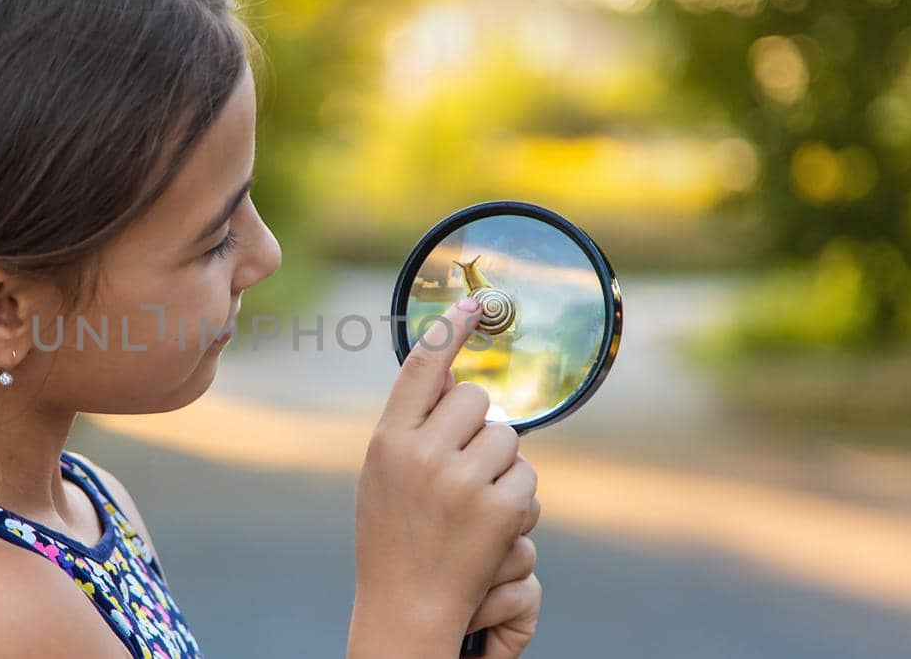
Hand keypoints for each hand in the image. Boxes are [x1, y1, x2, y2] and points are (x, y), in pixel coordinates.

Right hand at [348, 298, 540, 657]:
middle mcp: (422, 453)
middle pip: (476, 399)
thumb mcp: (385, 475)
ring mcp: (462, 480)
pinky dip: (516, 497)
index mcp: (388, 440)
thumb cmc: (394, 537)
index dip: (450, 332)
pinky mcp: (499, 506)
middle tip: (464, 465)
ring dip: (500, 465)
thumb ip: (411, 427)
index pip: (422, 368)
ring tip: (472, 503)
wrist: (407, 605)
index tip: (476, 304)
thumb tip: (450, 378)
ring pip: (507, 437)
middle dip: (480, 426)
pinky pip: (526, 476)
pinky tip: (489, 525)